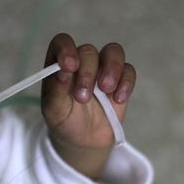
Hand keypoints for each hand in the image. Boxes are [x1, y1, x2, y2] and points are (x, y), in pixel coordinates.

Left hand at [41, 33, 136, 177]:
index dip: (66, 49)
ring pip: (113, 52)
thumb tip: (63, 70)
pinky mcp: (120, 80)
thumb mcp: (54, 110)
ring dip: (112, 68)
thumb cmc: (64, 120)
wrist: (83, 140)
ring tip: (106, 89)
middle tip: (83, 97)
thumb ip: (56, 89)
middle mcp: (81, 62)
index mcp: (60, 64)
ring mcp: (103, 69)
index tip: (70, 66)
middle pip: (88, 51)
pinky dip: (126, 82)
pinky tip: (118, 99)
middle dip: (88, 72)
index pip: (62, 42)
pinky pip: (129, 71)